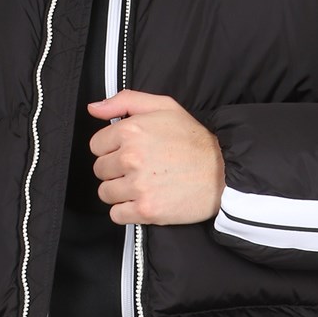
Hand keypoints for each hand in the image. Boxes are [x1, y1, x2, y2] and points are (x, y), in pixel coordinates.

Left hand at [88, 90, 225, 225]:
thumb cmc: (194, 139)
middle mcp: (131, 158)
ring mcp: (138, 186)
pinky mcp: (146, 210)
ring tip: (141, 186)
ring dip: (119, 192)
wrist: (223, 172)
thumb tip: (93, 109)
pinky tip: (142, 201)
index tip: (128, 152)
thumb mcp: (164, 107)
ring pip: (105, 193)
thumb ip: (126, 101)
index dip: (111, 149)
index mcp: (131, 130)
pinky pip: (116, 215)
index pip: (96, 145)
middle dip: (115, 170)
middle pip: (100, 170)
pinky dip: (125, 211)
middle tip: (139, 170)